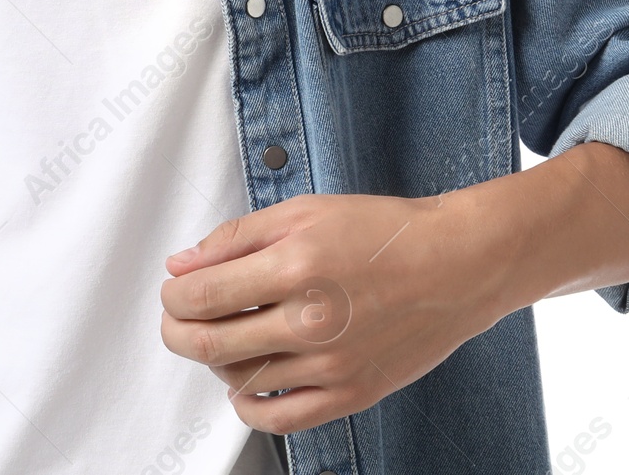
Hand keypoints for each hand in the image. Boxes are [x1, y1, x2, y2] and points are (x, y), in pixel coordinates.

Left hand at [158, 192, 510, 435]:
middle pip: (210, 341)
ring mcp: (331, 365)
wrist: (455, 265)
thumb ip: (237, 237)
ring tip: (219, 338)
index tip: (172, 290)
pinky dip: (249, 406)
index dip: (174, 295)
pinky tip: (244, 385)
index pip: (202, 294)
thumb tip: (184, 263)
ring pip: (240, 379)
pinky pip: (281, 419)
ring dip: (214, 361)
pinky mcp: (350, 394)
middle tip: (176, 318)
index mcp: (294, 265)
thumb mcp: (304, 210)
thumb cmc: (385, 233)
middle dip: (178, 330)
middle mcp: (310, 320)